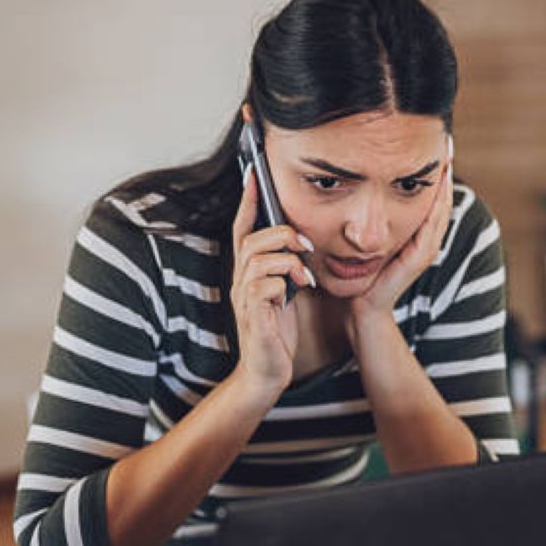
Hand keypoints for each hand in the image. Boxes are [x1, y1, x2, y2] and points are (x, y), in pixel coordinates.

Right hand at [229, 164, 315, 395]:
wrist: (266, 373)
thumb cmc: (276, 332)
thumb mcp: (283, 292)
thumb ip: (285, 268)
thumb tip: (299, 242)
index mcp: (247, 273)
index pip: (242, 229)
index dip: (247, 200)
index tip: (254, 172)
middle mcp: (240, 282)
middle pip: (250, 239)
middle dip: (281, 234)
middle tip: (305, 246)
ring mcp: (244, 299)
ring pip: (258, 259)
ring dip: (288, 261)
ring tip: (305, 277)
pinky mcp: (254, 316)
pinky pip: (265, 286)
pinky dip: (285, 283)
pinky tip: (298, 292)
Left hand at [349, 146, 453, 329]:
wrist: (360, 307)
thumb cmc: (356, 273)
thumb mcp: (359, 236)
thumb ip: (361, 214)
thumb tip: (346, 178)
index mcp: (412, 231)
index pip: (426, 194)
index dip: (431, 169)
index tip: (431, 139)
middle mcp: (423, 238)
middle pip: (439, 197)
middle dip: (443, 168)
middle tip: (446, 138)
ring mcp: (424, 248)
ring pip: (440, 208)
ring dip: (445, 182)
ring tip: (447, 155)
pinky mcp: (419, 257)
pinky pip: (432, 225)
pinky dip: (438, 204)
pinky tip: (439, 184)